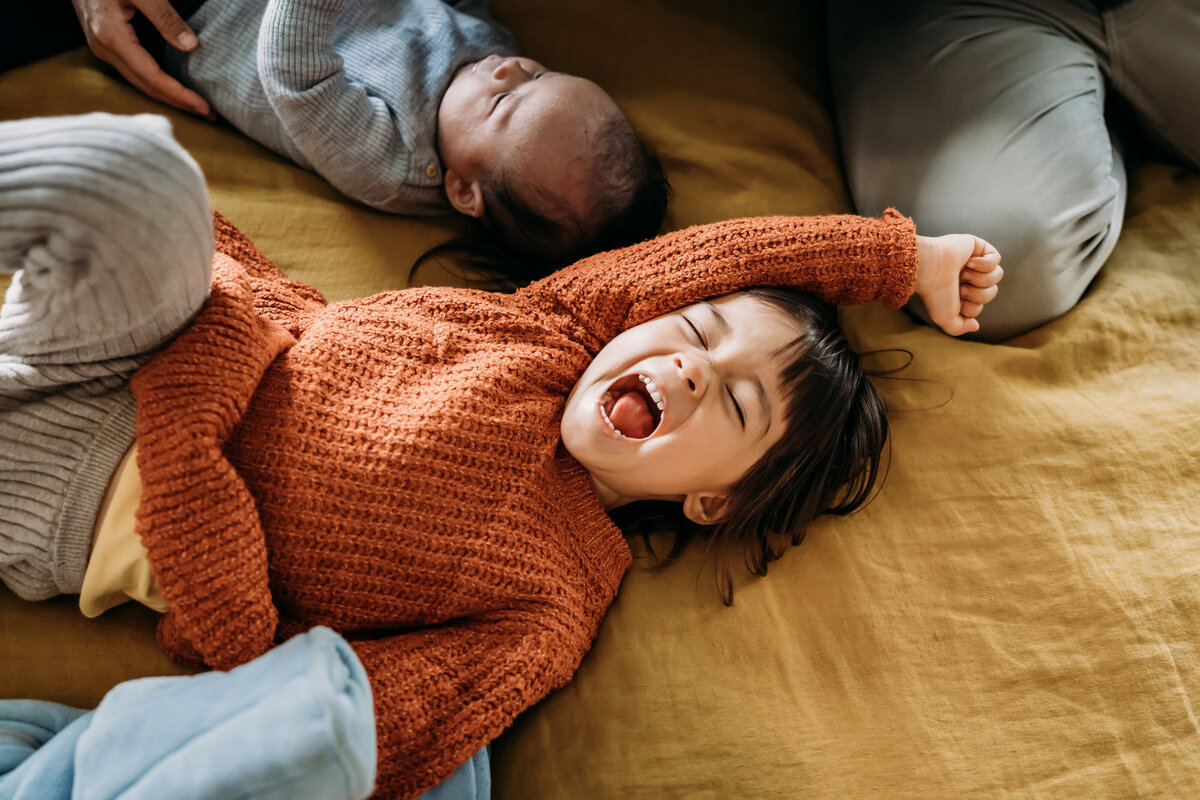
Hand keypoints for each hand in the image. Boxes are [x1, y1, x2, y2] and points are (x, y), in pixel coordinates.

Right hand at [71, 0, 211, 116]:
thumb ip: (165, 16)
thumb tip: (191, 46)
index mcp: (111, 37)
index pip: (152, 77)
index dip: (180, 95)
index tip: (205, 107)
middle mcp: (104, 48)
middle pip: (146, 86)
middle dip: (179, 103)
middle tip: (209, 114)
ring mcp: (103, 48)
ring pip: (139, 82)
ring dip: (168, 96)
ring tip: (196, 106)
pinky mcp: (106, 44)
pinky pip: (134, 72)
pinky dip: (157, 83)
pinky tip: (173, 88)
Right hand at [915, 234, 1002, 335]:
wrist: (929, 270)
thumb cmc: (934, 293)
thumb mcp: (945, 319)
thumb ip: (959, 328)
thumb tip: (976, 325)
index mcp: (959, 292)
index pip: (980, 305)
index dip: (972, 307)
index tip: (955, 300)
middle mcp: (967, 277)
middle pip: (991, 292)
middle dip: (977, 294)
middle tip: (959, 287)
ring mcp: (973, 261)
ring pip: (997, 276)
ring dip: (981, 279)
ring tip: (963, 274)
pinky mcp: (977, 246)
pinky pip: (996, 259)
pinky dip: (984, 264)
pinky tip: (969, 262)